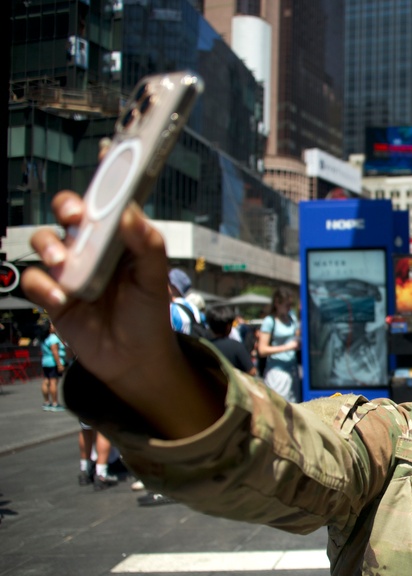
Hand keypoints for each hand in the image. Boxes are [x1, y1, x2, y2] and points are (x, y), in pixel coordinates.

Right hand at [23, 192, 221, 437]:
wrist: (134, 360)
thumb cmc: (148, 316)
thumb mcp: (155, 281)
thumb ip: (148, 247)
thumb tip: (132, 215)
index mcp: (119, 239)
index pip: (109, 202)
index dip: (106, 179)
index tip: (108, 157)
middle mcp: (92, 248)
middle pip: (69, 213)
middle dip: (68, 207)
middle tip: (75, 217)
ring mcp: (70, 270)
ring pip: (45, 241)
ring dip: (50, 245)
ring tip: (63, 261)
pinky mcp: (54, 295)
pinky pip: (36, 280)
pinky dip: (44, 286)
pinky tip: (62, 298)